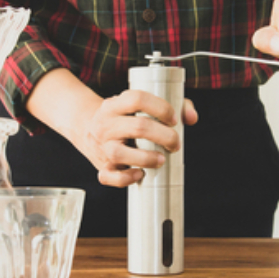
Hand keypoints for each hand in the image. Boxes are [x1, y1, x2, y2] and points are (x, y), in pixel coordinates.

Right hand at [78, 90, 197, 186]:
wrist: (87, 128)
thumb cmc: (125, 117)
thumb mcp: (139, 105)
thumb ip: (173, 105)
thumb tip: (191, 118)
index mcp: (115, 104)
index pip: (137, 99)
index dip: (161, 108)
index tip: (175, 119)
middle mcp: (106, 124)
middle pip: (138, 127)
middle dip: (164, 136)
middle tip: (176, 143)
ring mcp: (102, 146)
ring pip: (121, 153)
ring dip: (147, 158)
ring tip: (162, 160)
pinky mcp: (101, 166)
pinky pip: (108, 176)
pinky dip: (125, 178)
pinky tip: (140, 174)